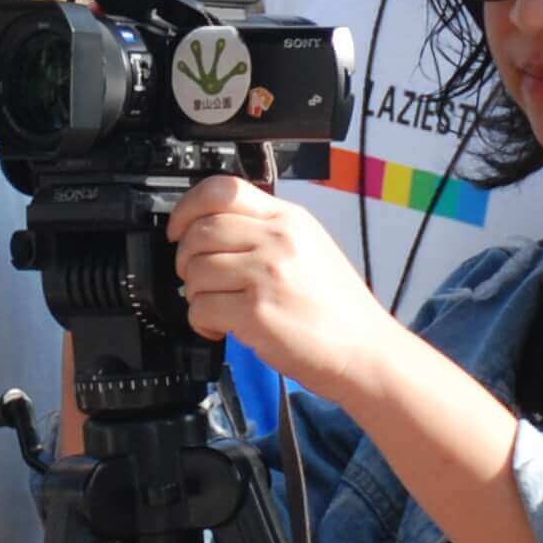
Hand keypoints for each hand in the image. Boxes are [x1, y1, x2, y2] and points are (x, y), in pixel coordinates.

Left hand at [167, 175, 395, 399]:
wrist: (365, 351)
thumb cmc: (339, 309)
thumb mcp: (310, 248)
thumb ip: (267, 232)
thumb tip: (214, 231)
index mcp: (289, 219)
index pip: (222, 190)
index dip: (187, 208)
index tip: (178, 229)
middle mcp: (278, 240)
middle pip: (200, 232)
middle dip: (186, 260)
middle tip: (198, 279)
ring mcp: (266, 274)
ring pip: (195, 271)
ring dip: (195, 294)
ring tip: (217, 307)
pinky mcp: (255, 312)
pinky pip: (200, 308)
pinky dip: (201, 322)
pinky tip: (221, 328)